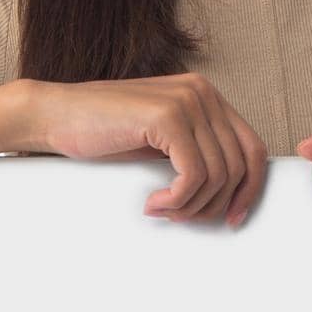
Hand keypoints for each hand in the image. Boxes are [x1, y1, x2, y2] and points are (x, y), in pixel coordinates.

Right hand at [31, 72, 266, 228]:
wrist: (58, 114)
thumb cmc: (105, 130)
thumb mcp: (162, 139)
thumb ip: (196, 150)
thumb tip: (230, 192)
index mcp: (206, 95)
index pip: (253, 147)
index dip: (250, 189)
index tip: (233, 217)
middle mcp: (203, 92)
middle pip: (241, 164)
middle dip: (217, 204)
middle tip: (186, 219)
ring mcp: (187, 100)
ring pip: (217, 174)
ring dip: (191, 206)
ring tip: (164, 209)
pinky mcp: (167, 116)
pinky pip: (194, 175)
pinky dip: (177, 200)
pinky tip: (154, 203)